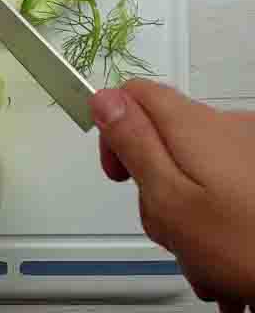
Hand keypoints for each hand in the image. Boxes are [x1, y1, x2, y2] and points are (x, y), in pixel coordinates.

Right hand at [91, 80, 254, 310]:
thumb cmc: (243, 246)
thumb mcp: (169, 198)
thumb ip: (133, 143)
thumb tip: (104, 99)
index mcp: (197, 126)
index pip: (134, 96)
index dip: (114, 131)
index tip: (120, 173)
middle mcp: (229, 127)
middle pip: (163, 137)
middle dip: (152, 182)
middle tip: (165, 223)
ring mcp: (252, 150)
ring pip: (193, 166)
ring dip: (185, 206)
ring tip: (198, 247)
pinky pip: (223, 181)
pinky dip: (214, 212)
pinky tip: (221, 247)